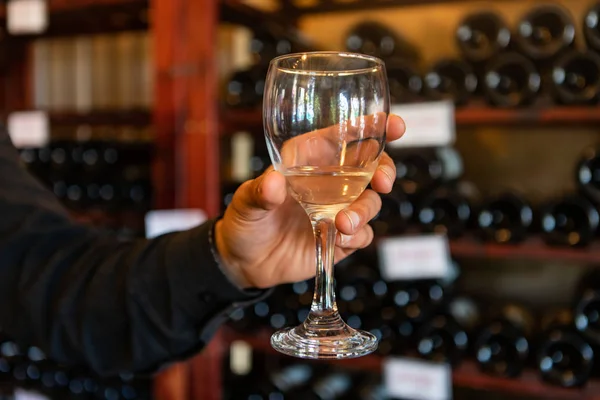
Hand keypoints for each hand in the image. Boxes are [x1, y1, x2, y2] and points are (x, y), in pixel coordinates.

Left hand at [215, 114, 405, 288]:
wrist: (245, 263)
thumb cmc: (244, 221)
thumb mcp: (244, 204)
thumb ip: (258, 193)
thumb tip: (272, 182)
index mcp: (309, 159)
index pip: (345, 136)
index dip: (372, 126)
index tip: (394, 125)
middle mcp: (329, 182)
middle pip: (371, 167)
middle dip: (385, 170)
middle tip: (382, 182)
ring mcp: (337, 210)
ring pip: (370, 202)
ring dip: (364, 210)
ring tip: (344, 223)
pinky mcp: (341, 238)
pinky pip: (362, 234)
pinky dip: (357, 235)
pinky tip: (340, 238)